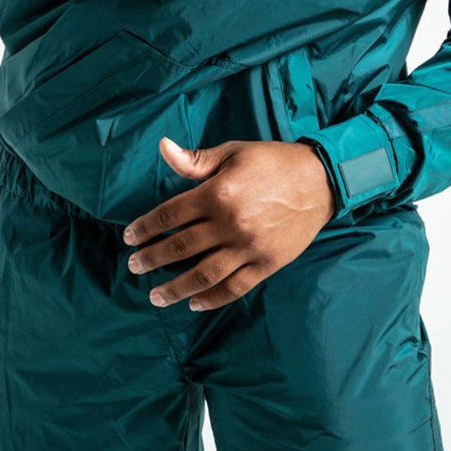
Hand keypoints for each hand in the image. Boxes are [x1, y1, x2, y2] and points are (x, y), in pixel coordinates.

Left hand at [121, 136, 336, 310]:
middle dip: (152, 259)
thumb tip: (163, 147)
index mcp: (218, 193)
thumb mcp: (233, 152)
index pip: (169, 215)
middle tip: (134, 266)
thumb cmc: (272, 162)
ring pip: (203, 275)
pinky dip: (212, 299)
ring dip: (174, 288)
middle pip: (180, 247)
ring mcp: (249, 247)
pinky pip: (234, 288)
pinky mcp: (267, 263)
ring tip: (154, 297)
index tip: (129, 237)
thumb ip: (195, 159)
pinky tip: (194, 303)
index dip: (145, 228)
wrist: (320, 179)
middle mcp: (230, 223)